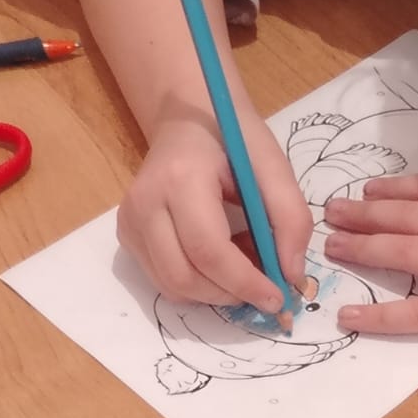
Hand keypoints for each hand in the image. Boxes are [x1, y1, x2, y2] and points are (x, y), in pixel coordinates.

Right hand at [115, 108, 311, 310]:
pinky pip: (164, 279)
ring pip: (172, 287)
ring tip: (245, 261)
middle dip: (231, 294)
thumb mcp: (273, 167)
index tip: (278, 299)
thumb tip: (291, 276)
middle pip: (184, 277)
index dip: (244, 282)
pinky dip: (199, 282)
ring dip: (216, 290)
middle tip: (266, 285)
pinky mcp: (127, 234)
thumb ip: (291, 219)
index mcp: (180, 178)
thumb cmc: (234, 138)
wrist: (190, 119)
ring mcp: (129, 221)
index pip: (208, 249)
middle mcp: (144, 203)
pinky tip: (222, 256)